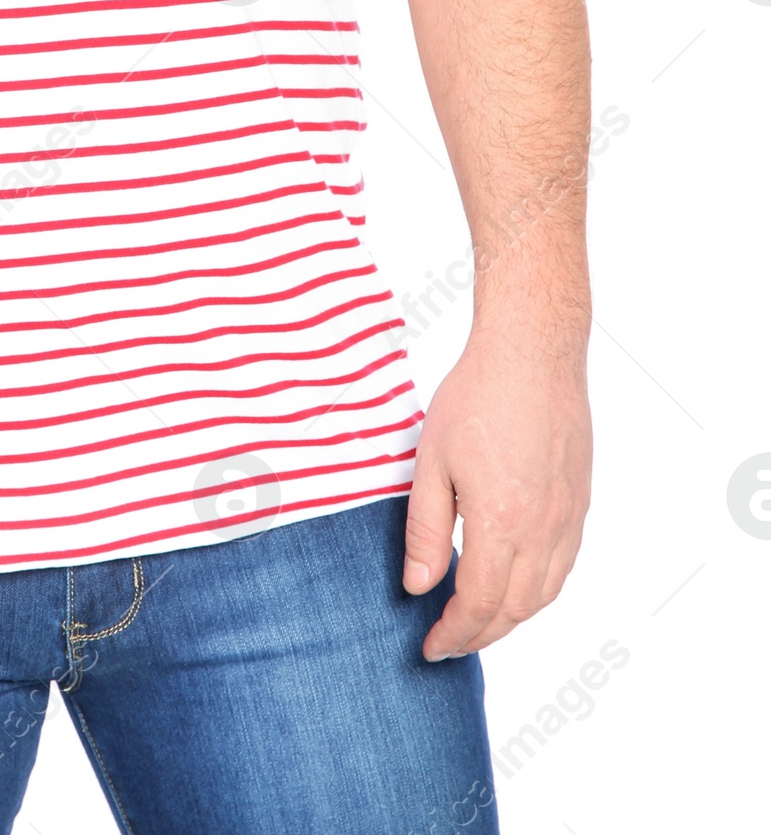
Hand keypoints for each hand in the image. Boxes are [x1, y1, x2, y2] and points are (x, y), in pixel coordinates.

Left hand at [403, 331, 592, 659]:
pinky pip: (563, 567)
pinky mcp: (580, 502)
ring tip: (477, 622)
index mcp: (501, 522)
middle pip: (515, 610)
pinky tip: (515, 585)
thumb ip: (425, 530)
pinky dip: (537, 590)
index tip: (430, 647)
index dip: (454, 634)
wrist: (533, 352)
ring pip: (544, 594)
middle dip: (480, 635)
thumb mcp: (431, 461)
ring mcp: (568, 518)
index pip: (479, 604)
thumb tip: (419, 588)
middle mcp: (543, 529)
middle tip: (448, 643)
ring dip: (511, 618)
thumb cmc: (476, 396)